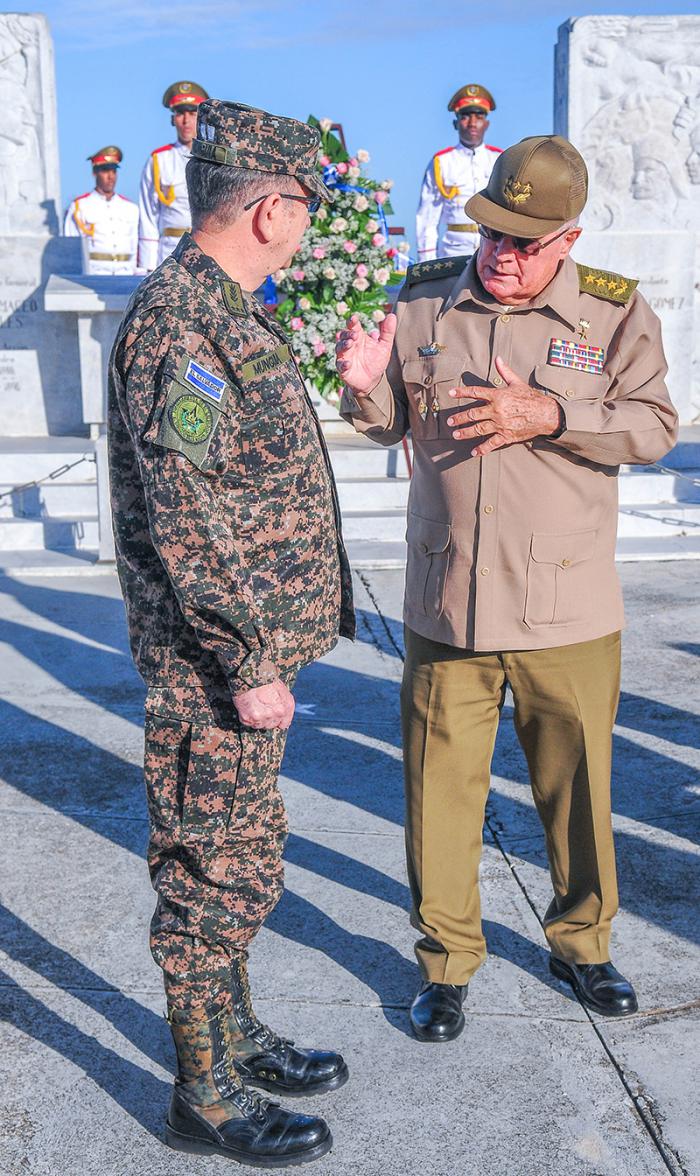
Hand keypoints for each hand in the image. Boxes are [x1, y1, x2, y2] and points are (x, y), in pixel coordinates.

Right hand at [233, 678, 294, 729]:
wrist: (249, 674)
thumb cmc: (266, 681)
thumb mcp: (283, 690)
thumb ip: (286, 707)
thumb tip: (285, 722)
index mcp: (285, 708)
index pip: (283, 724)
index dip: (278, 719)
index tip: (273, 713)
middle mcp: (274, 714)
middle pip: (271, 725)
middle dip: (268, 718)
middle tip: (262, 705)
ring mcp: (260, 717)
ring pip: (260, 726)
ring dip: (257, 719)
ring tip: (255, 705)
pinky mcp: (247, 718)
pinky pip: (249, 723)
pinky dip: (248, 717)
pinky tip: (248, 707)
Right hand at [335, 312, 396, 395]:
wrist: (372, 380)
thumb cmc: (376, 361)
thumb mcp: (384, 346)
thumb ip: (387, 332)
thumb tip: (392, 315)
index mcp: (358, 337)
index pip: (353, 326)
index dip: (352, 321)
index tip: (354, 317)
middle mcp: (350, 345)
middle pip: (344, 336)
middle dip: (348, 334)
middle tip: (355, 334)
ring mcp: (345, 357)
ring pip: (340, 348)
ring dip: (344, 345)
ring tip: (350, 343)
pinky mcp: (343, 370)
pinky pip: (340, 366)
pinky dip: (343, 364)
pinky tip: (348, 363)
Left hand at [446, 356, 561, 455]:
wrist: (546, 414)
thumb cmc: (532, 398)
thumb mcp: (517, 382)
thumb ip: (505, 372)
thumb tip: (498, 359)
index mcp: (498, 396)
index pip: (475, 392)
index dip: (462, 392)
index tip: (451, 393)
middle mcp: (496, 410)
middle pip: (473, 414)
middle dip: (459, 418)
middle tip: (450, 421)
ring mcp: (500, 424)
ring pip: (478, 429)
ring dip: (465, 432)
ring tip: (456, 435)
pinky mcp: (506, 435)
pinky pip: (491, 443)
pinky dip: (482, 449)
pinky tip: (474, 452)